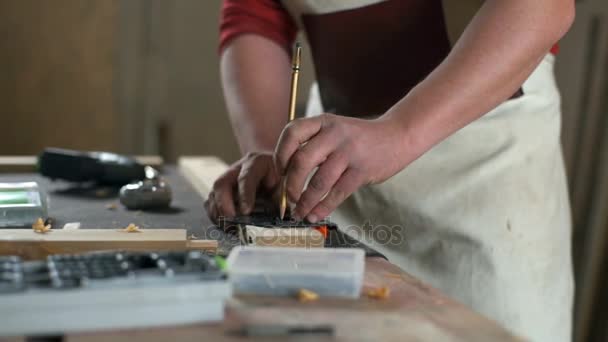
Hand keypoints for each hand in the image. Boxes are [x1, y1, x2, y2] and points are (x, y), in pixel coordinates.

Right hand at [205, 152, 279, 222]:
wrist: (275, 171)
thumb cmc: (282, 179)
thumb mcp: (286, 184)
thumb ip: (282, 197)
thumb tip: (280, 214)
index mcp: (257, 163)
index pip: (246, 177)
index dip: (244, 194)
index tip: (245, 211)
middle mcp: (238, 169)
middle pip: (222, 183)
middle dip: (223, 204)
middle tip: (230, 220)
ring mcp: (227, 179)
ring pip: (214, 194)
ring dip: (218, 212)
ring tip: (228, 227)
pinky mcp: (222, 191)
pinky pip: (212, 202)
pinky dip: (215, 215)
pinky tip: (224, 225)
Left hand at [274, 113, 415, 222]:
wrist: (398, 136)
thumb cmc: (360, 138)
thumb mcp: (335, 130)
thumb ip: (314, 145)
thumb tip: (288, 177)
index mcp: (324, 122)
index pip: (292, 132)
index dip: (280, 154)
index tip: (280, 172)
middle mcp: (334, 134)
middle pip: (301, 161)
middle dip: (291, 185)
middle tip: (289, 198)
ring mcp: (349, 152)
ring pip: (319, 182)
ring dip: (305, 201)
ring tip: (299, 212)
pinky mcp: (362, 171)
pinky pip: (337, 193)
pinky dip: (323, 207)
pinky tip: (316, 214)